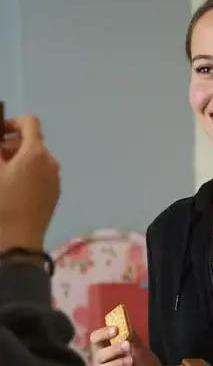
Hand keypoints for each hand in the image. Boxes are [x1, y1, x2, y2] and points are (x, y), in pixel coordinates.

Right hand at [0, 116, 59, 250]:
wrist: (18, 241)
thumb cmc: (2, 203)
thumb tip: (0, 142)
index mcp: (36, 153)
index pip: (31, 123)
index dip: (13, 123)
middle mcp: (50, 162)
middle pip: (32, 142)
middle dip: (10, 145)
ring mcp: (55, 179)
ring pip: (36, 159)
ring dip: (17, 160)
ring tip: (2, 175)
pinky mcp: (54, 193)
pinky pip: (41, 174)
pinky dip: (27, 173)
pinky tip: (13, 189)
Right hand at [90, 326, 161, 365]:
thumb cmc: (142, 361)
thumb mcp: (140, 347)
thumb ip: (133, 337)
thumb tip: (126, 326)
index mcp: (105, 349)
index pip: (95, 339)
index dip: (103, 333)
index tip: (116, 329)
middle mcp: (100, 363)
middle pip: (98, 355)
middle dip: (113, 349)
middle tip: (127, 345)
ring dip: (116, 364)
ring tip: (131, 360)